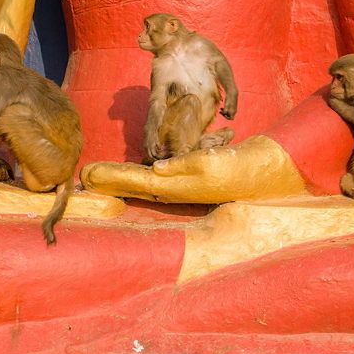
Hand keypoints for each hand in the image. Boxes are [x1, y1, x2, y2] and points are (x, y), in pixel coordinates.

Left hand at [82, 135, 305, 204]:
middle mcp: (176, 188)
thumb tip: (155, 170)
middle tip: (85, 176)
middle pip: (135, 183)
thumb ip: (184, 167)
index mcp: (177, 187)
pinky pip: (160, 173)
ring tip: (101, 173)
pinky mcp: (192, 175)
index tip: (88, 175)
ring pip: (145, 179)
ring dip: (123, 176)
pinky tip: (137, 169)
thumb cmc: (240, 168)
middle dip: (111, 179)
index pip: (136, 182)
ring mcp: (183, 184)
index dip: (112, 178)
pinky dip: (143, 172)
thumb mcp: (211, 165)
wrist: (268, 171)